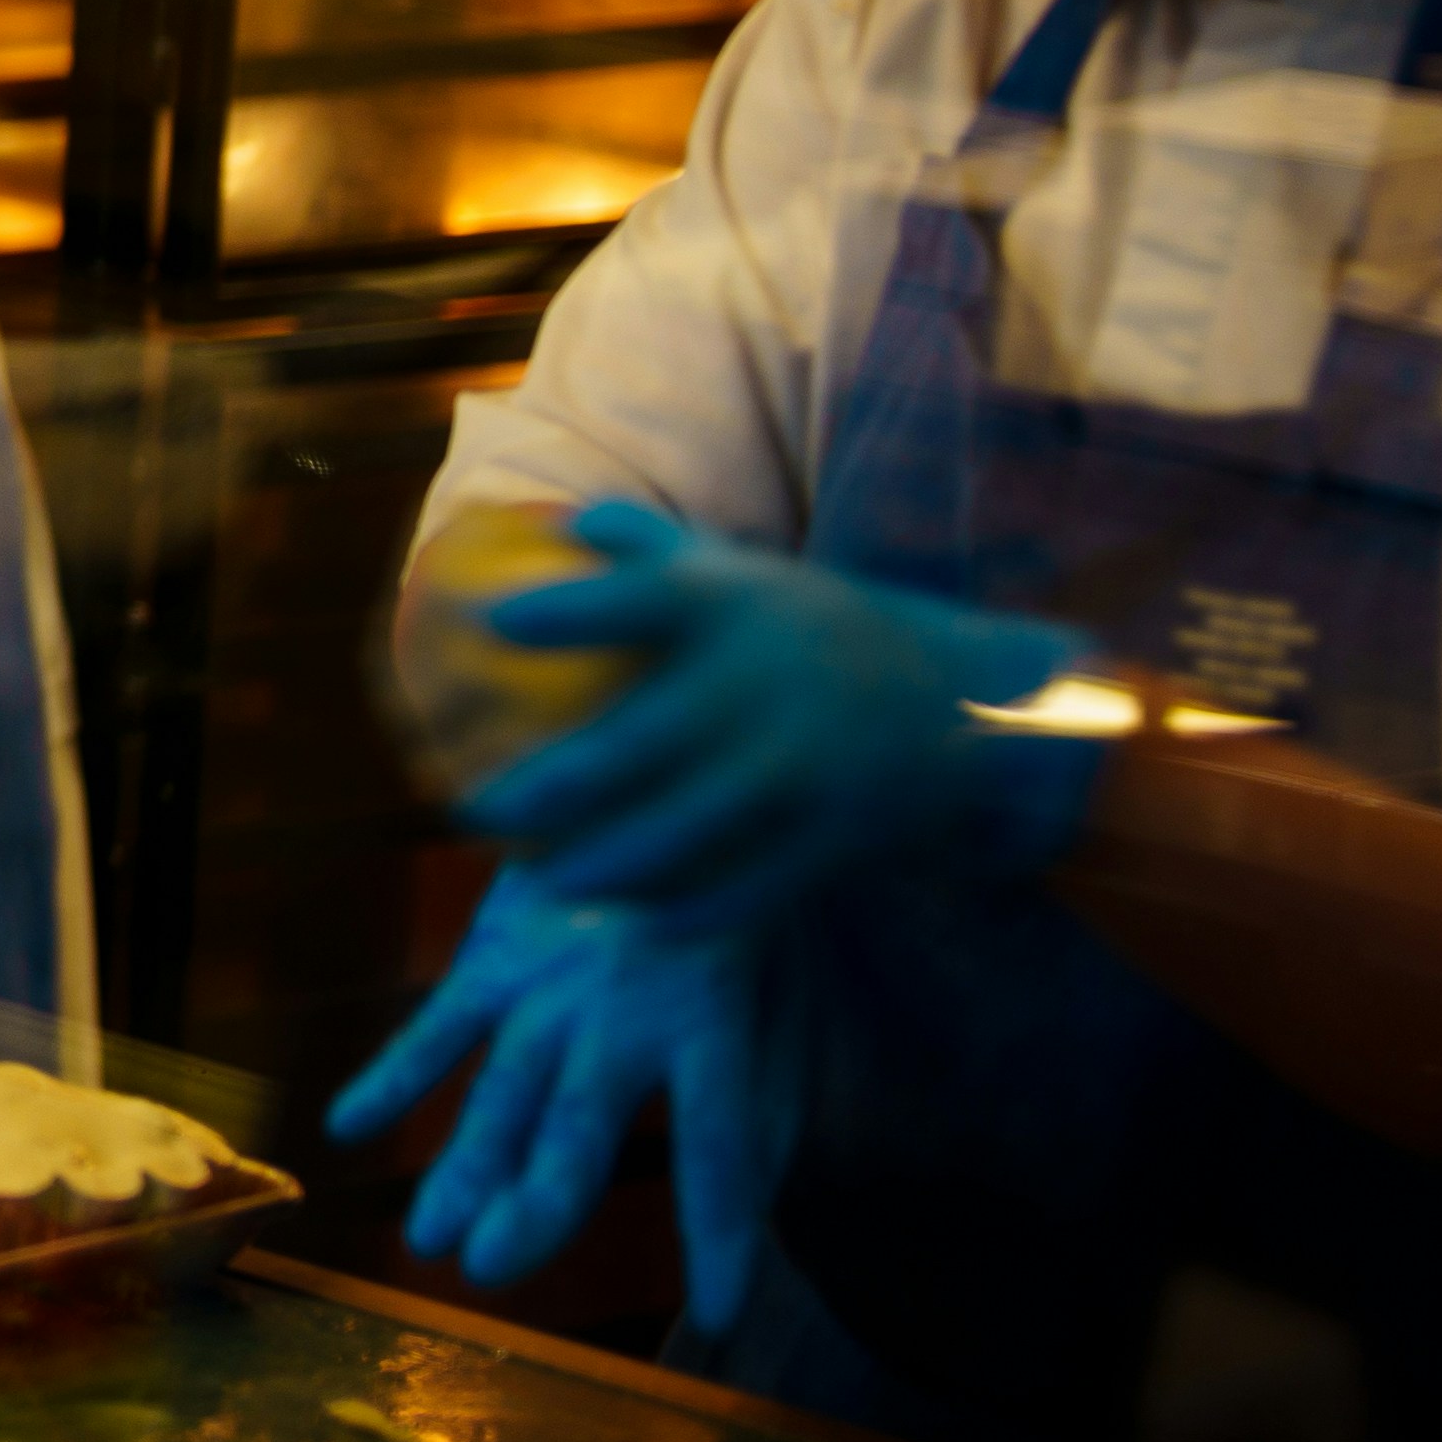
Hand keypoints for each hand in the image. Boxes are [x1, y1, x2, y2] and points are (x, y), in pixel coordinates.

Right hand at [328, 867, 792, 1336]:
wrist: (677, 762)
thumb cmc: (740, 904)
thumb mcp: (788, 993)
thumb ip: (770, 1097)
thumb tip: (759, 1204)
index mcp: (715, 1017)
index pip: (723, 1149)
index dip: (723, 1234)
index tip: (723, 1315)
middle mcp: (623, 1007)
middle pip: (578, 1125)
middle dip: (536, 1202)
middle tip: (493, 1269)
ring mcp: (550, 977)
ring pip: (500, 1089)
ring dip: (464, 1167)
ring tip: (433, 1243)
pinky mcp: (497, 948)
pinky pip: (439, 1022)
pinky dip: (393, 1072)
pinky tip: (348, 1130)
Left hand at [463, 500, 1096, 937]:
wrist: (971, 697)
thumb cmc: (816, 629)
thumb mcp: (744, 573)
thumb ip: (649, 545)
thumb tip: (557, 520)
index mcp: (736, 608)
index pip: (640, 601)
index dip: (566, 611)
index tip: (490, 622)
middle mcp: (766, 682)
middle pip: (634, 744)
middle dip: (540, 787)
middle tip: (470, 809)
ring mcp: (804, 763)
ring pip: (679, 831)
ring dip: (599, 864)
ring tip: (540, 877)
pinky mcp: (837, 832)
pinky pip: (747, 886)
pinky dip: (686, 910)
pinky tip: (632, 921)